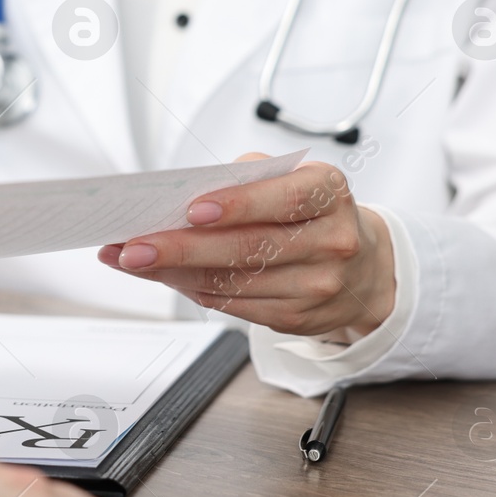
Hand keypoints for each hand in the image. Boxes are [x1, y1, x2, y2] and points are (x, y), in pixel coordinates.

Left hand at [99, 154, 394, 338]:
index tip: (192, 208)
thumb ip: (246, 179)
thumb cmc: (312, 214)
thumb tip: (183, 194)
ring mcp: (316, 284)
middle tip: (135, 245)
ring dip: (175, 273)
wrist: (363, 268)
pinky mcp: (295, 317)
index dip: (238, 204)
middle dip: (183, 248)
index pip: (284, 198)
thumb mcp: (294, 180)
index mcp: (329, 194)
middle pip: (249, 248)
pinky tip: (165, 277)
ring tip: (133, 260)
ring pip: (234, 281)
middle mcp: (329, 241)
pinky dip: (192, 290)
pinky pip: (234, 304)